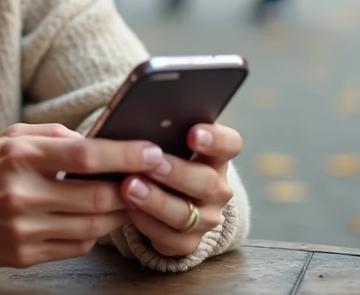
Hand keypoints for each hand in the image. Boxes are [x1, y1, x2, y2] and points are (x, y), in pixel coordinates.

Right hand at [0, 123, 165, 268]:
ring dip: (118, 215)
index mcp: (20, 156)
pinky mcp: (22, 255)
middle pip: (96, 198)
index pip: (85, 156)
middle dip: (130, 190)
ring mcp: (22, 229)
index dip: (125, 155)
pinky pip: (74, 248)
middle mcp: (22, 194)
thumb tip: (100, 141)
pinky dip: (93, 234)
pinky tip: (95, 221)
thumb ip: (56, 135)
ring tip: (127, 200)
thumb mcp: (11, 135)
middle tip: (150, 181)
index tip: (152, 152)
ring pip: (91, 228)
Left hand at [117, 123, 242, 257]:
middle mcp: (217, 188)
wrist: (169, 196)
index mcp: (217, 156)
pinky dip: (147, 225)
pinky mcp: (188, 242)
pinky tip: (129, 210)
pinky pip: (170, 239)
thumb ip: (162, 130)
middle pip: (206, 182)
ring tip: (129, 186)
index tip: (192, 133)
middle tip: (151, 163)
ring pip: (185, 214)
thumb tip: (138, 116)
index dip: (215, 139)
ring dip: (156, 201)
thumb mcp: (168, 141)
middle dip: (176, 173)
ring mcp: (206, 218)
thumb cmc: (164, 156)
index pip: (230, 144)